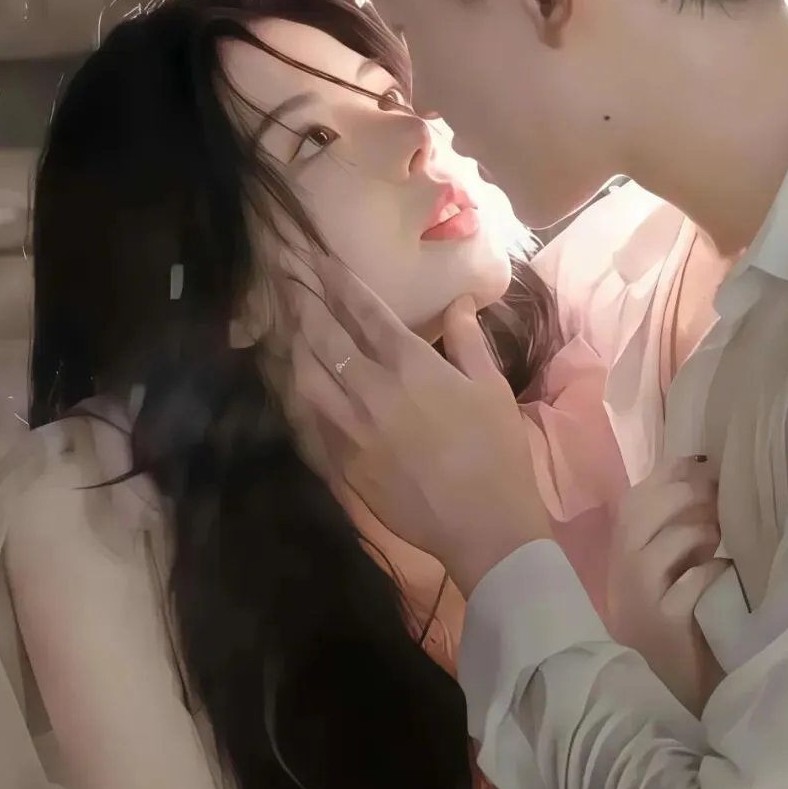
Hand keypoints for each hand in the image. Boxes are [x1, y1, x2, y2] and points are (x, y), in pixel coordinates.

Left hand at [289, 257, 551, 595]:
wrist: (483, 526)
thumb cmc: (497, 454)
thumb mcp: (492, 388)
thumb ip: (468, 340)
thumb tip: (458, 301)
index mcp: (411, 368)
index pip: (364, 312)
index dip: (338, 282)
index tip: (320, 262)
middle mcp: (372, 392)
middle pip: (324, 338)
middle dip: (305, 304)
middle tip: (290, 283)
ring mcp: (352, 431)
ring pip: (307, 379)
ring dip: (298, 348)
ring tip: (294, 331)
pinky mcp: (344, 465)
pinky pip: (315, 420)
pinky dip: (308, 395)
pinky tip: (306, 385)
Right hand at [605, 455, 727, 714]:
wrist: (662, 693)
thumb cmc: (670, 631)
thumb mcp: (664, 577)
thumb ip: (674, 537)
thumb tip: (710, 484)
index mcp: (619, 554)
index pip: (635, 498)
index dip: (668, 474)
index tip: (705, 461)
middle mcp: (620, 569)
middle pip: (642, 509)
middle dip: (684, 493)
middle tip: (720, 492)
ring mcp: (638, 596)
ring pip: (665, 541)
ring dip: (700, 531)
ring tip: (723, 536)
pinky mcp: (662, 623)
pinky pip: (691, 583)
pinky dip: (713, 572)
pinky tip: (728, 573)